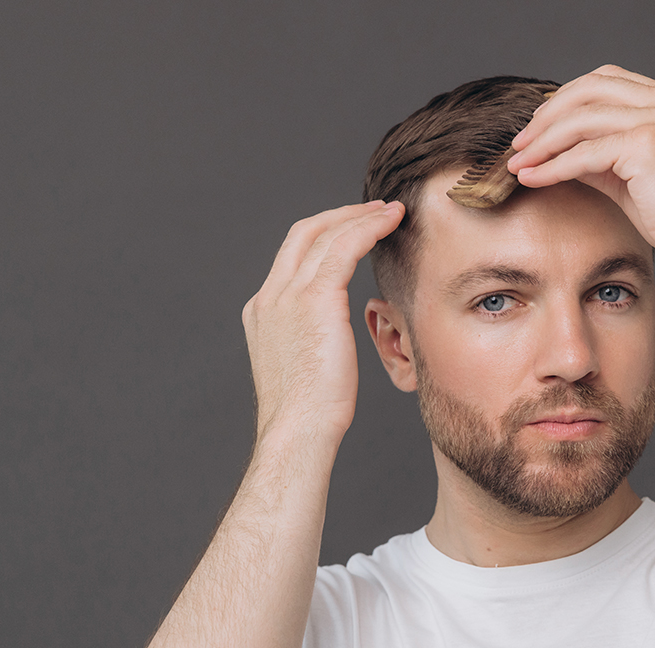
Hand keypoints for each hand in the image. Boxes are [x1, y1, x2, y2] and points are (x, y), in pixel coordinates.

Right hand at [242, 201, 403, 450]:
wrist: (298, 431)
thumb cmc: (309, 416)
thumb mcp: (305, 368)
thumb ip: (312, 342)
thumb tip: (331, 343)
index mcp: (264, 312)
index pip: (292, 257)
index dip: (324, 236)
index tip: (353, 229)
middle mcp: (270, 297)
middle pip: (303, 234)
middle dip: (341, 215)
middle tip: (374, 209)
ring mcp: (288, 296)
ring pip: (325, 235)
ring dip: (361, 216)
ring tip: (391, 211)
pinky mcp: (314, 300)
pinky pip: (344, 247)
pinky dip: (368, 228)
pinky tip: (391, 222)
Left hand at [507, 65, 654, 272]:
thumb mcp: (634, 176)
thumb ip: (600, 157)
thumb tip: (557, 154)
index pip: (606, 80)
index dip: (567, 99)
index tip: (540, 126)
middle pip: (589, 88)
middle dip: (547, 115)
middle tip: (520, 142)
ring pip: (581, 118)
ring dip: (542, 140)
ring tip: (519, 162)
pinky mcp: (647, 144)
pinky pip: (584, 152)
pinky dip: (553, 166)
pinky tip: (533, 178)